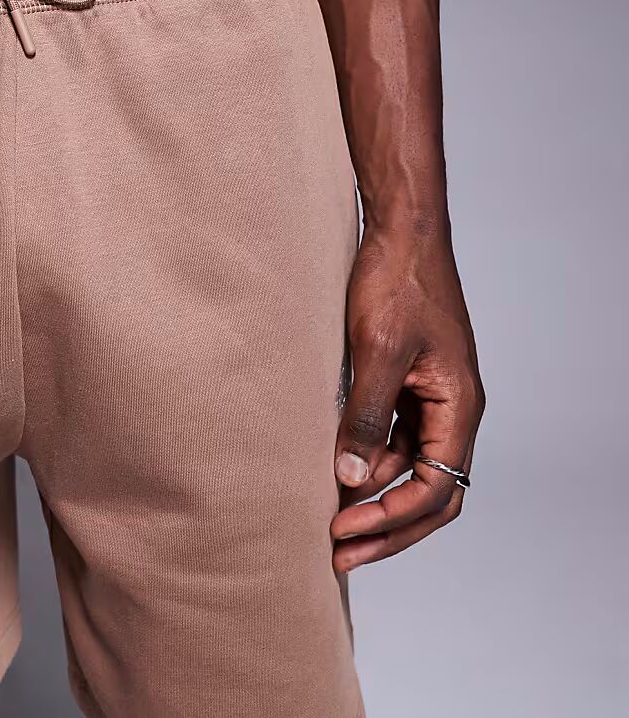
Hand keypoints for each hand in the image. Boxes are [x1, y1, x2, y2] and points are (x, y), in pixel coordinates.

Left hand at [332, 225, 484, 571]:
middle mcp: (450, 409)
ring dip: (371, 492)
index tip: (344, 532)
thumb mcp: (377, 351)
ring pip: (406, 466)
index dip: (390, 519)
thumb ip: (366, 416)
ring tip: (325, 512)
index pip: (436, 489)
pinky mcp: (406, 382)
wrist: (400, 231)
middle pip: (429, 491)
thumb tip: (351, 478)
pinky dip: (365, 457)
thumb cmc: (397, 282)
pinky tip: (331, 466)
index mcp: (458, 406)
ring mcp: (428, 397)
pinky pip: (391, 436)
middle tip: (339, 552)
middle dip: (386, 525)